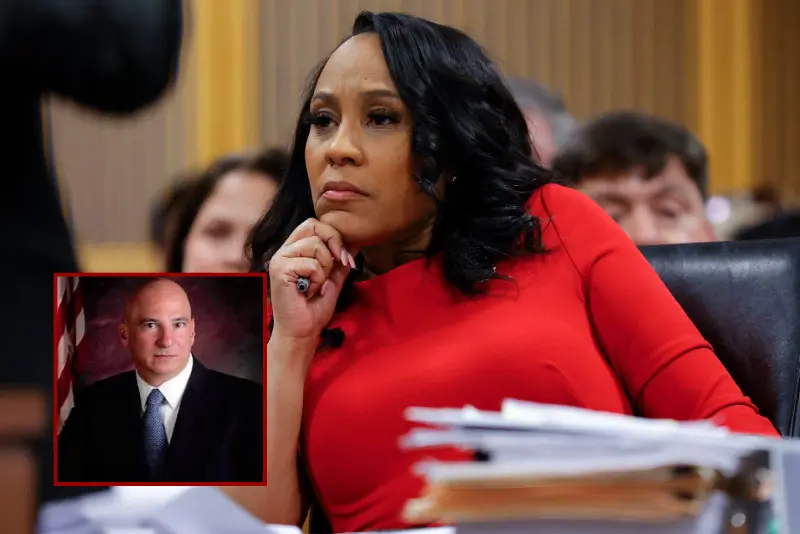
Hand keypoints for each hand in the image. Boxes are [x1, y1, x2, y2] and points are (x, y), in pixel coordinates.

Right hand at [268, 218, 356, 342]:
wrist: (303, 332)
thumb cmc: (314, 308)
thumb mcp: (333, 279)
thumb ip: (340, 260)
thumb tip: (356, 242)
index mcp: (295, 249)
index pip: (315, 224)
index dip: (334, 235)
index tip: (345, 258)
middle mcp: (285, 250)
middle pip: (313, 225)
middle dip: (334, 242)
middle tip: (339, 263)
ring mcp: (280, 259)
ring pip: (315, 246)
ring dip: (324, 268)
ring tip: (316, 285)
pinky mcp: (279, 270)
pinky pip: (311, 264)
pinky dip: (318, 279)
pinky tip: (309, 291)